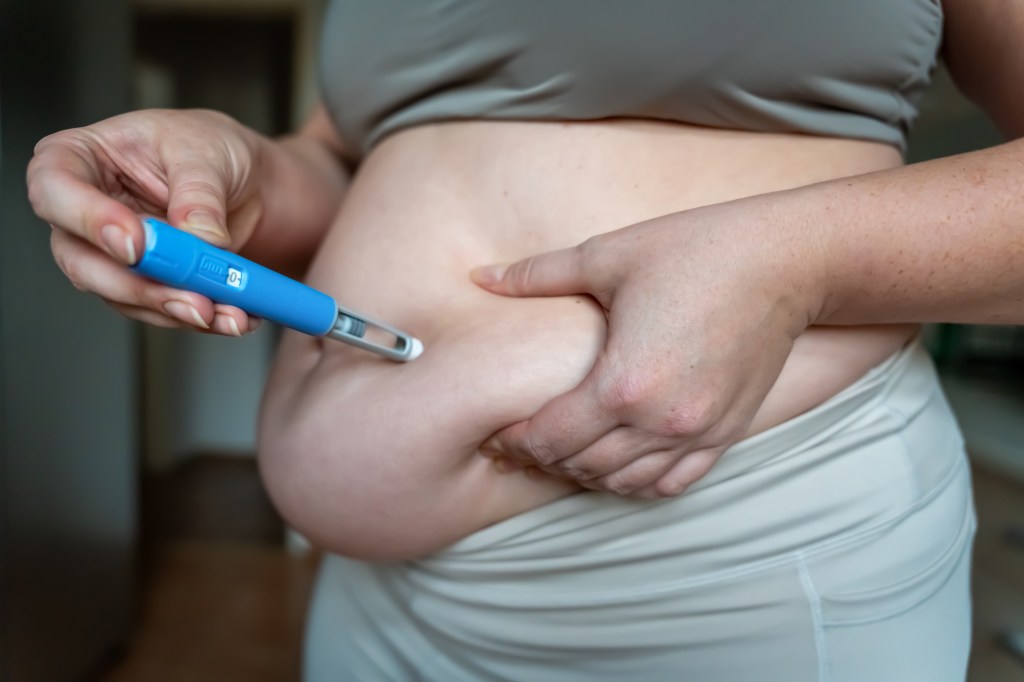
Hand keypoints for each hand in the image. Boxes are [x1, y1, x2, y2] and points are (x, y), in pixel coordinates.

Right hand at [26, 109, 266, 334]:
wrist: (249, 180)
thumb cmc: (209, 146)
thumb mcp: (207, 153)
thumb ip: (199, 196)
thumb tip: (198, 237)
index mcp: (80, 157)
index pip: (54, 189)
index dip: (88, 221)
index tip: (135, 245)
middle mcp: (86, 211)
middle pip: (80, 260)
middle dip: (137, 285)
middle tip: (187, 294)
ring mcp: (111, 253)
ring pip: (121, 295)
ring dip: (173, 309)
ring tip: (220, 310)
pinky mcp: (144, 283)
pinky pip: (159, 310)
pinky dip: (198, 318)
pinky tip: (231, 316)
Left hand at [472, 199, 820, 496]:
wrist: (787, 261)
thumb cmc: (695, 250)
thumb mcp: (608, 256)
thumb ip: (537, 275)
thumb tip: (479, 277)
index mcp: (622, 383)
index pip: (551, 437)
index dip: (517, 440)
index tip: (501, 433)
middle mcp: (661, 421)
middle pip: (583, 466)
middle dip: (546, 459)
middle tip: (524, 443)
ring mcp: (699, 433)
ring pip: (627, 483)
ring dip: (590, 474)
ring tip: (569, 452)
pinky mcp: (729, 433)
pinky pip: (675, 482)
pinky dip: (640, 482)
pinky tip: (622, 464)